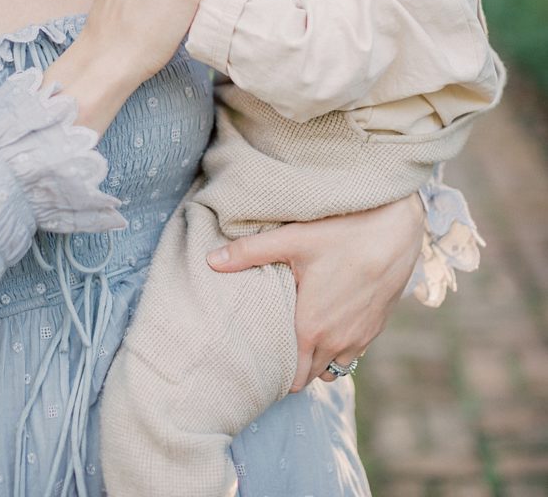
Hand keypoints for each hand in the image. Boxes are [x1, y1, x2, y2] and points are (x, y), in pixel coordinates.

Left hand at [207, 194, 424, 391]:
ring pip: (332, 366)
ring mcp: (360, 337)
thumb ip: (249, 252)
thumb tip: (210, 260)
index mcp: (311, 328)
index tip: (261, 356)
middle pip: (309, 375)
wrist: (397, 229)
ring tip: (300, 333)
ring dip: (316, 357)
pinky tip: (327, 319)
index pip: (290, 377)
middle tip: (274, 343)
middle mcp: (337, 341)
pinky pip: (352, 353)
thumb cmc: (344, 232)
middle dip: (292, 366)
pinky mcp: (376, 328)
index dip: (274, 372)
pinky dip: (338, 346)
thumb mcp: (293, 238)